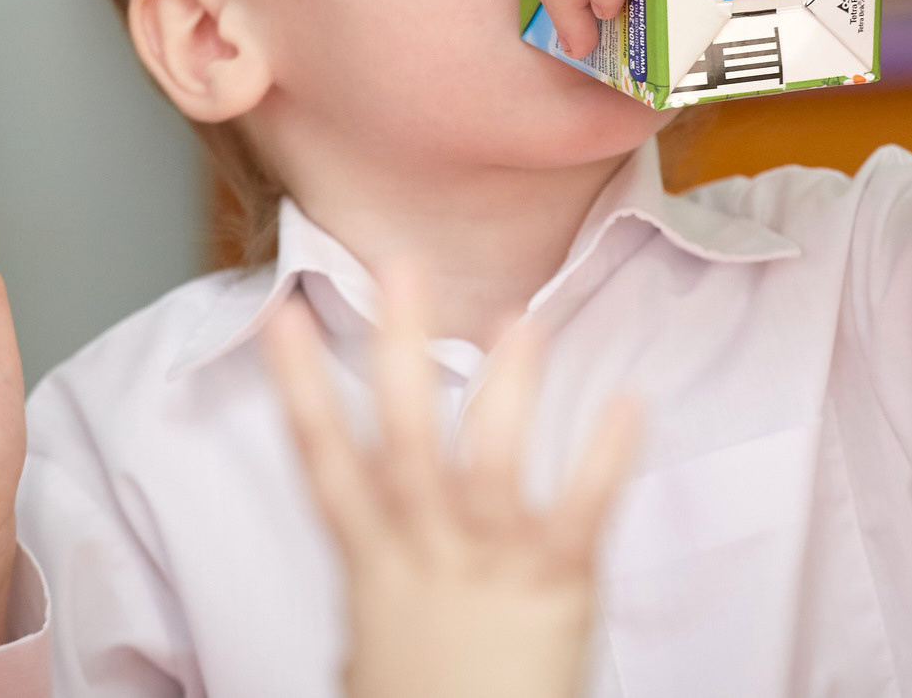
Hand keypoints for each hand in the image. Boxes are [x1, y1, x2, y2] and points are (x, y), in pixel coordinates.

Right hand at [264, 268, 640, 697]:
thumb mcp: (376, 644)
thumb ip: (382, 581)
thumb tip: (379, 554)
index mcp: (374, 563)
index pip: (324, 459)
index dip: (298, 385)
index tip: (282, 314)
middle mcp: (424, 550)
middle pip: (401, 432)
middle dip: (397, 345)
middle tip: (399, 266)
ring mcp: (488, 562)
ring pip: (489, 456)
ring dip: (507, 383)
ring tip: (522, 316)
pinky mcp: (555, 584)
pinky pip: (582, 508)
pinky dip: (607, 454)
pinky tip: (629, 401)